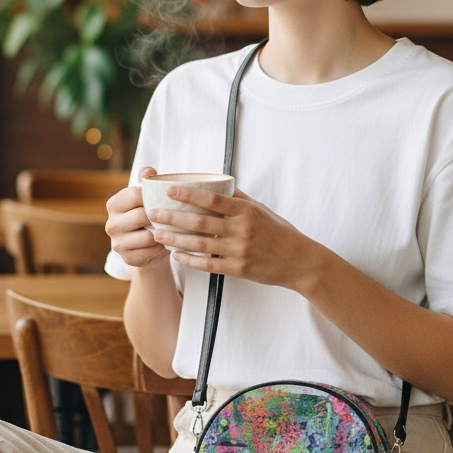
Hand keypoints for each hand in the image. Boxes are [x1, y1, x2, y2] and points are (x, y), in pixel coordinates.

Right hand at [105, 167, 169, 269]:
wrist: (151, 246)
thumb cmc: (150, 216)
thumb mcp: (148, 197)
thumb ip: (147, 182)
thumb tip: (149, 170)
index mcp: (114, 204)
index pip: (135, 194)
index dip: (153, 195)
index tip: (166, 197)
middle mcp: (111, 224)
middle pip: (141, 215)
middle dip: (159, 216)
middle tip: (172, 215)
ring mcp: (117, 243)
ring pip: (148, 236)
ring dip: (162, 233)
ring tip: (170, 229)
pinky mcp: (128, 258)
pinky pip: (151, 251)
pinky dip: (161, 247)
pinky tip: (164, 243)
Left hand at [149, 184, 312, 288]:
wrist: (298, 261)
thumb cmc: (279, 232)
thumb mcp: (261, 210)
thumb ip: (240, 199)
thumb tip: (220, 183)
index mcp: (246, 211)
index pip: (212, 199)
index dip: (189, 193)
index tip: (169, 190)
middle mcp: (241, 229)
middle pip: (200, 221)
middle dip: (173, 216)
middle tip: (153, 212)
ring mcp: (239, 250)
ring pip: (200, 244)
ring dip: (176, 239)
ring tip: (157, 234)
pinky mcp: (238, 269)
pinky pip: (209, 265)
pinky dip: (190, 260)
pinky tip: (176, 256)